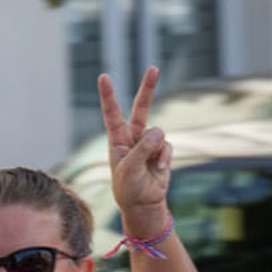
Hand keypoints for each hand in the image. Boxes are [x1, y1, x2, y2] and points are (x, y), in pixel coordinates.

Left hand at [100, 69, 171, 221]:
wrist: (143, 204)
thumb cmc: (128, 188)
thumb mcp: (128, 169)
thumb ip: (142, 149)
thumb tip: (160, 131)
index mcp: (117, 139)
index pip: (112, 113)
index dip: (108, 95)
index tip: (103, 76)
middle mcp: (133, 136)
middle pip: (141, 107)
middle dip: (148, 87)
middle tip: (154, 68)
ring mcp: (149, 142)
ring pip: (158, 133)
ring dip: (155, 149)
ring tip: (149, 166)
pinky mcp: (162, 150)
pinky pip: (167, 146)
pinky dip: (164, 158)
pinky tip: (159, 169)